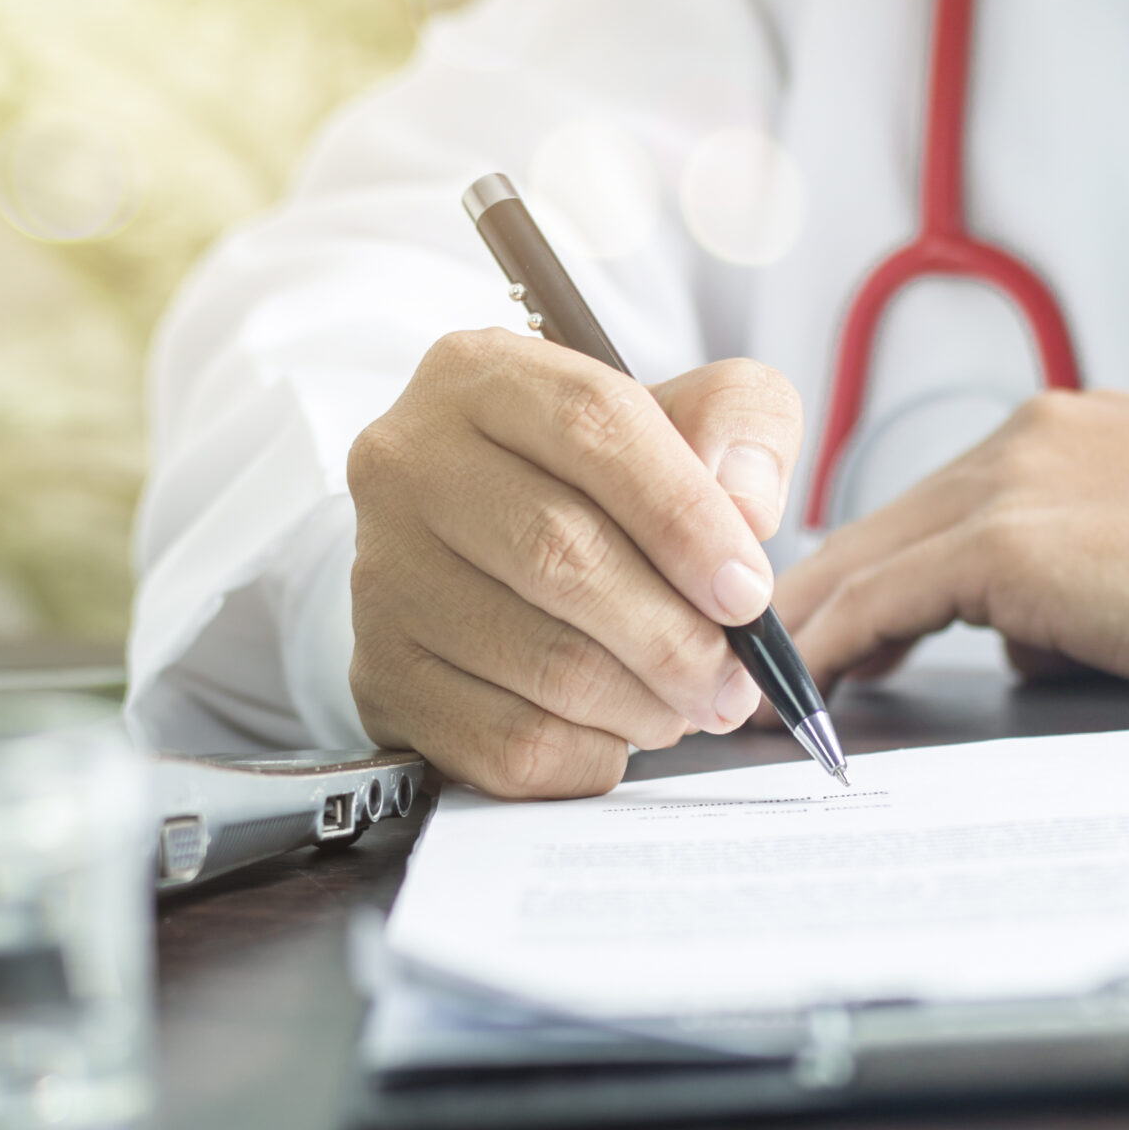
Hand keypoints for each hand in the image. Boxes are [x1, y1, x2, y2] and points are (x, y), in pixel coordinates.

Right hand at [347, 332, 802, 797]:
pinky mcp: (380, 673)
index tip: (748, 590)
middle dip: (675, 635)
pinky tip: (614, 731)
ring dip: (643, 704)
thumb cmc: (594, 481)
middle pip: (561, 553)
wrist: (483, 549)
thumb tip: (747, 507)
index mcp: (480, 375)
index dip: (686, 516)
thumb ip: (739, 424)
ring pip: (542, 661)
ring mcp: (381, 572)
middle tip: (732, 680)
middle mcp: (408, 463)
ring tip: (687, 704)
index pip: (593, 427)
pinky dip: (588, 755)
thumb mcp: (682, 415)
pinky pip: (506, 742)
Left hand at [773, 390, 1128, 711]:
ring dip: (807, 633)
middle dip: (810, 605)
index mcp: (1056, 437)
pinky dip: (834, 652)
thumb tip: (1018, 646)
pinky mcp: (1003, 542)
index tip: (823, 635)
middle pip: (877, 530)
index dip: (865, 578)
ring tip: (764, 693)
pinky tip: (810, 696)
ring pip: (864, 561)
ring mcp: (1007, 482)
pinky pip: (883, 603)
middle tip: (757, 668)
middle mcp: (1020, 441)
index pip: (927, 513)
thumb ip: (1065, 590)